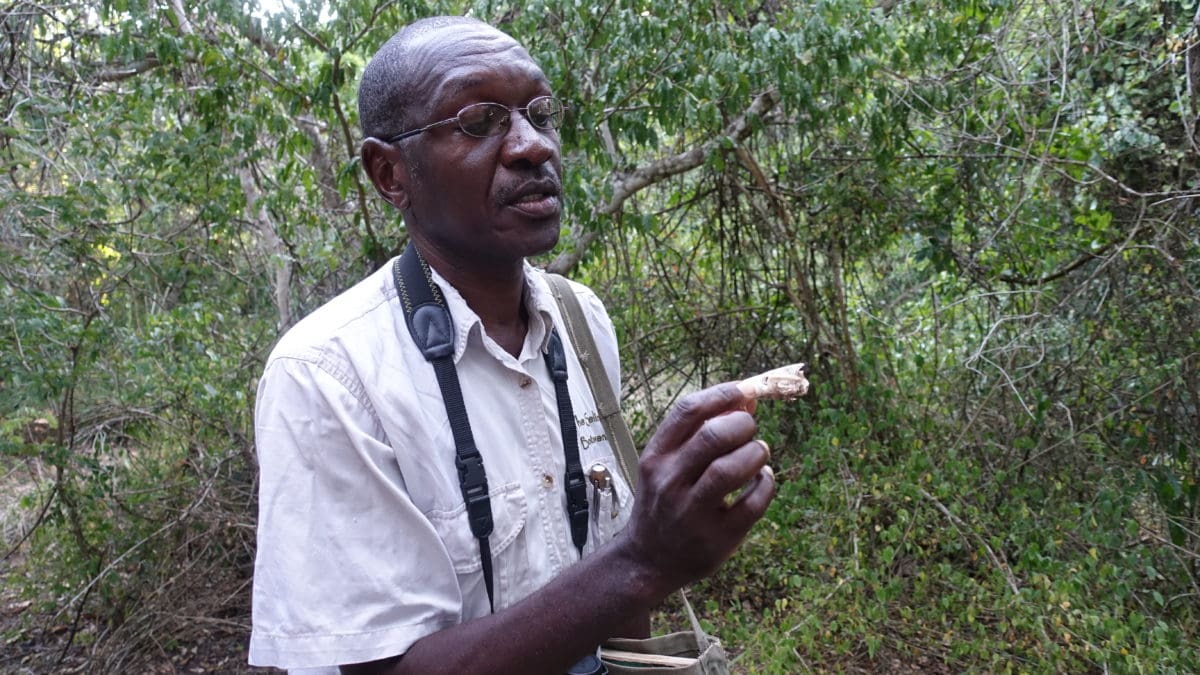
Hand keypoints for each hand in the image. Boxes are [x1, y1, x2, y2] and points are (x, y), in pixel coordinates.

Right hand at [618, 382, 775, 597]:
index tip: (744, 392)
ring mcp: (692, 512)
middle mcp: (669, 482)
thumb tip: (746, 401)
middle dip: (742, 425)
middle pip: (713, 436)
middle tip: (750, 430)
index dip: (722, 394)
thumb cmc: (664, 502)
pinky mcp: (717, 538)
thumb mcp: (666, 465)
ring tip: (758, 453)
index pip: (688, 411)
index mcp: (655, 457)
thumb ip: (698, 433)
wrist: (647, 560)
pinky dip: (766, 483)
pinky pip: (753, 503)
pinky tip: (762, 480)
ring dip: (756, 453)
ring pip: (731, 468)